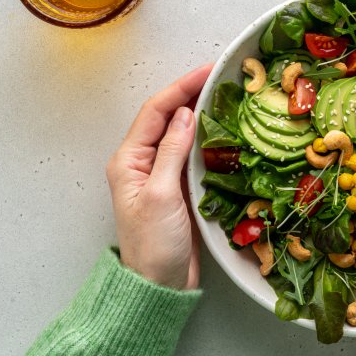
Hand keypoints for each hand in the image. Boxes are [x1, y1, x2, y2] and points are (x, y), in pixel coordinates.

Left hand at [106, 64, 212, 289]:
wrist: (159, 285)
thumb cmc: (153, 244)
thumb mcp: (160, 194)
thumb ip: (171, 152)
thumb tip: (186, 114)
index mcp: (129, 160)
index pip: (156, 112)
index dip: (181, 87)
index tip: (208, 71)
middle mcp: (142, 162)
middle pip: (168, 118)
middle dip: (192, 94)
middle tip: (222, 78)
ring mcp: (161, 175)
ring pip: (182, 134)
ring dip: (202, 114)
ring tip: (227, 98)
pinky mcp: (178, 188)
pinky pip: (192, 154)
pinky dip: (208, 139)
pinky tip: (225, 132)